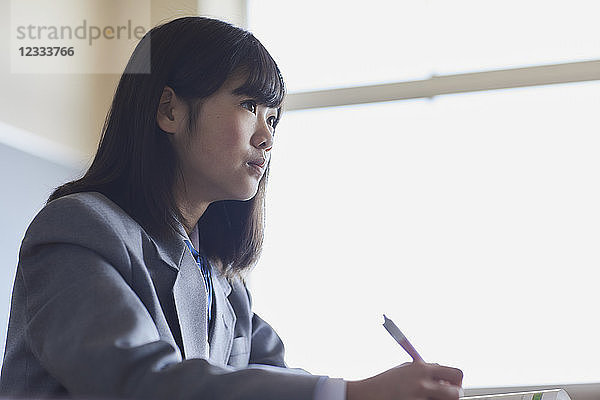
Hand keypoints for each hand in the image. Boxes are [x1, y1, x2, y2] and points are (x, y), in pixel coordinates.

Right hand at [346, 361, 462, 399]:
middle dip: (453, 396)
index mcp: (422, 369)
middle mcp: (422, 383)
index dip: (458, 382)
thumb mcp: (406, 369)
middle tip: (443, 397)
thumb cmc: (386, 382)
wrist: (367, 394)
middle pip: (456, 393)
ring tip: (426, 398)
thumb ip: (426, 371)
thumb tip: (447, 379)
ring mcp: (418, 398)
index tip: (452, 386)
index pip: (456, 374)